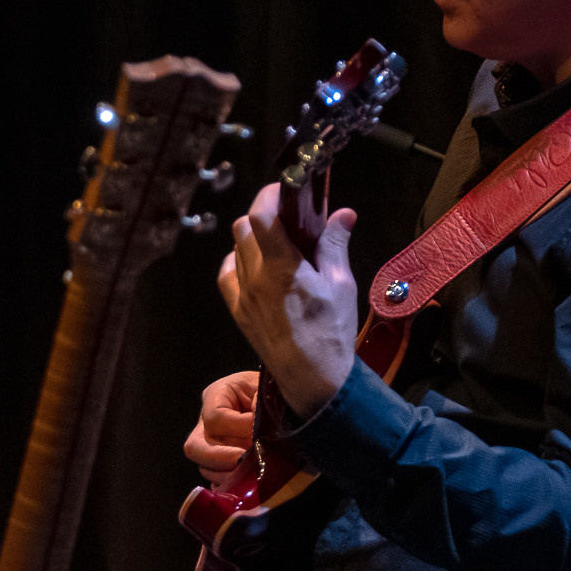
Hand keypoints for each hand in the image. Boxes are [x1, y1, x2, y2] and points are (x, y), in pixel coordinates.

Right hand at [183, 369, 262, 484]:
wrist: (275, 399)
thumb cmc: (269, 390)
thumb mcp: (265, 387)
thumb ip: (261, 401)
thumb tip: (255, 423)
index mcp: (216, 396)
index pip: (215, 418)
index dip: (238, 427)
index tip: (260, 430)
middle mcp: (205, 422)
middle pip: (195, 447)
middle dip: (220, 459)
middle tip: (244, 462)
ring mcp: (209, 445)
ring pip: (205, 467)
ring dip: (229, 474)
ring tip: (253, 472)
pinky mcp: (219, 464)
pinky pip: (216, 481)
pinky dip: (230, 486)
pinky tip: (247, 485)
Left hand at [215, 181, 360, 419]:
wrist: (314, 379)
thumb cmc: (332, 332)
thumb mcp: (341, 285)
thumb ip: (335, 245)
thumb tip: (342, 214)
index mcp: (281, 267)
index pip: (260, 215)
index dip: (269, 195)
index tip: (285, 190)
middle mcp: (254, 277)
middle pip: (243, 226)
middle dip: (264, 214)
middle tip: (288, 218)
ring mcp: (242, 294)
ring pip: (235, 248)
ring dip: (252, 237)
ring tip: (278, 244)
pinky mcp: (237, 310)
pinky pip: (227, 274)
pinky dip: (238, 262)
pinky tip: (257, 266)